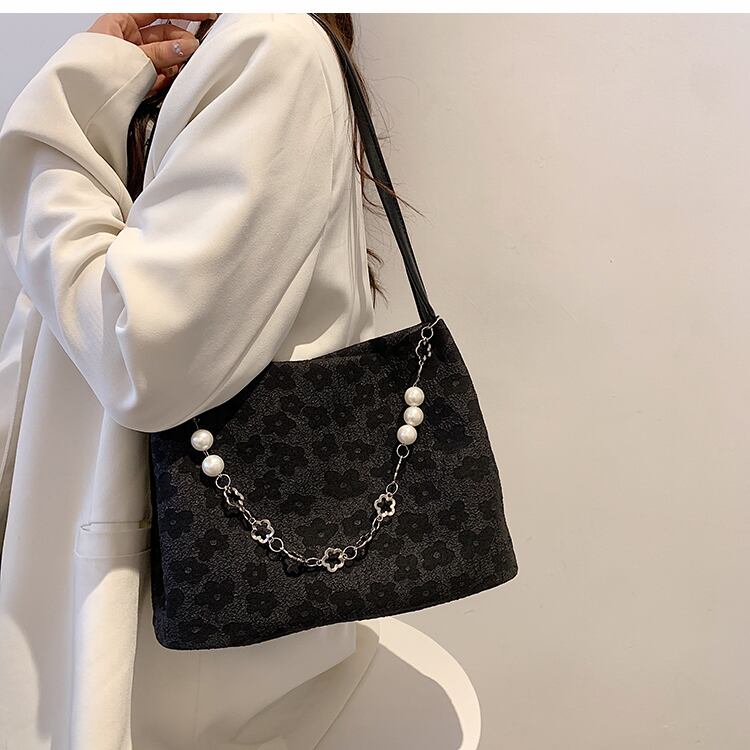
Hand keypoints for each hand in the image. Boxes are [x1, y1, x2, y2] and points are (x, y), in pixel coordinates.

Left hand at [87, 13, 216, 95]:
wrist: (77, 104)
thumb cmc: (90, 72)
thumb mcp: (131, 56)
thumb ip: (162, 52)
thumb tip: (187, 46)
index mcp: (120, 23)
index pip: (158, 11)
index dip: (182, 11)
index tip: (204, 14)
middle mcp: (128, 39)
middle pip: (164, 35)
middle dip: (181, 42)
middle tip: (195, 50)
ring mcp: (134, 62)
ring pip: (164, 57)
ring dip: (175, 63)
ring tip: (182, 69)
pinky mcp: (139, 82)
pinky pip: (159, 76)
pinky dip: (168, 79)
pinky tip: (170, 82)